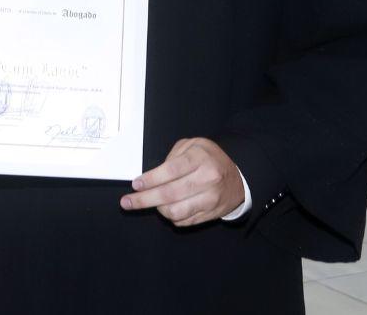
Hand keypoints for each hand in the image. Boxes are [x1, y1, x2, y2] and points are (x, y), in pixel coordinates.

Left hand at [120, 138, 244, 226]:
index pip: (171, 171)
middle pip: (169, 194)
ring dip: (158, 209)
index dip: (150, 179)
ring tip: (152, 203)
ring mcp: (210, 199)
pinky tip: (167, 208)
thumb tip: (152, 176)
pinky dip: (171, 217)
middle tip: (127, 202)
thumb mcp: (193, 145)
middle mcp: (207, 179)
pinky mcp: (210, 214)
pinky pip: (184, 221)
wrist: (238, 177)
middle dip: (144, 200)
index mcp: (200, 159)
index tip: (135, 185)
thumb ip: (173, 156)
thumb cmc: (209, 158)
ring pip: (176, 211)